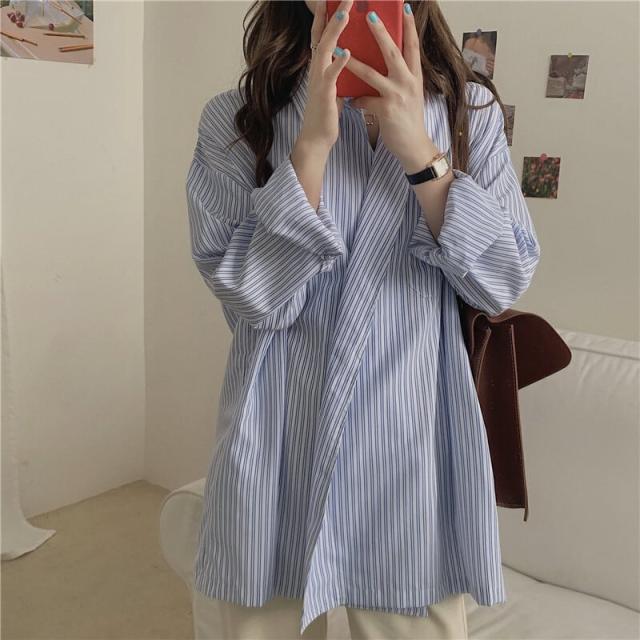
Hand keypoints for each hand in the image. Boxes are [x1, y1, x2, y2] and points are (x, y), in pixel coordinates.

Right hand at [298, 0, 353, 155]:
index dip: (326, 14)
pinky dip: (338, 63)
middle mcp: (316, 68)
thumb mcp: (333, 85)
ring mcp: (319, 80)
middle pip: (322, 34)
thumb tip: (347, 55)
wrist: (317, 138)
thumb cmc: (326, 113)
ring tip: (345, 14)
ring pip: (324, 50)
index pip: (322, 34)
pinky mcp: (324, 94)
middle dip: (332, 13)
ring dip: (335, 31)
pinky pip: (331, 76)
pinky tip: (347, 52)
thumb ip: (337, 69)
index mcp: (320, 66)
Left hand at [346, 5, 441, 171]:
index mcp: (415, 76)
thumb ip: (400, 78)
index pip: (412, 46)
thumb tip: (389, 64)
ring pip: (373, 74)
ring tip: (341, 49)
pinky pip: (365, 100)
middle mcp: (408, 82)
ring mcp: (397, 96)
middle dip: (380, 32)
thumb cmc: (408, 120)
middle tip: (370, 15)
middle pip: (393, 52)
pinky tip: (349, 101)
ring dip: (355, 61)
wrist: (414, 146)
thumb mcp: (409, 94)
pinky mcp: (386, 111)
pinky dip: (356, 100)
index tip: (405, 8)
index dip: (409, 26)